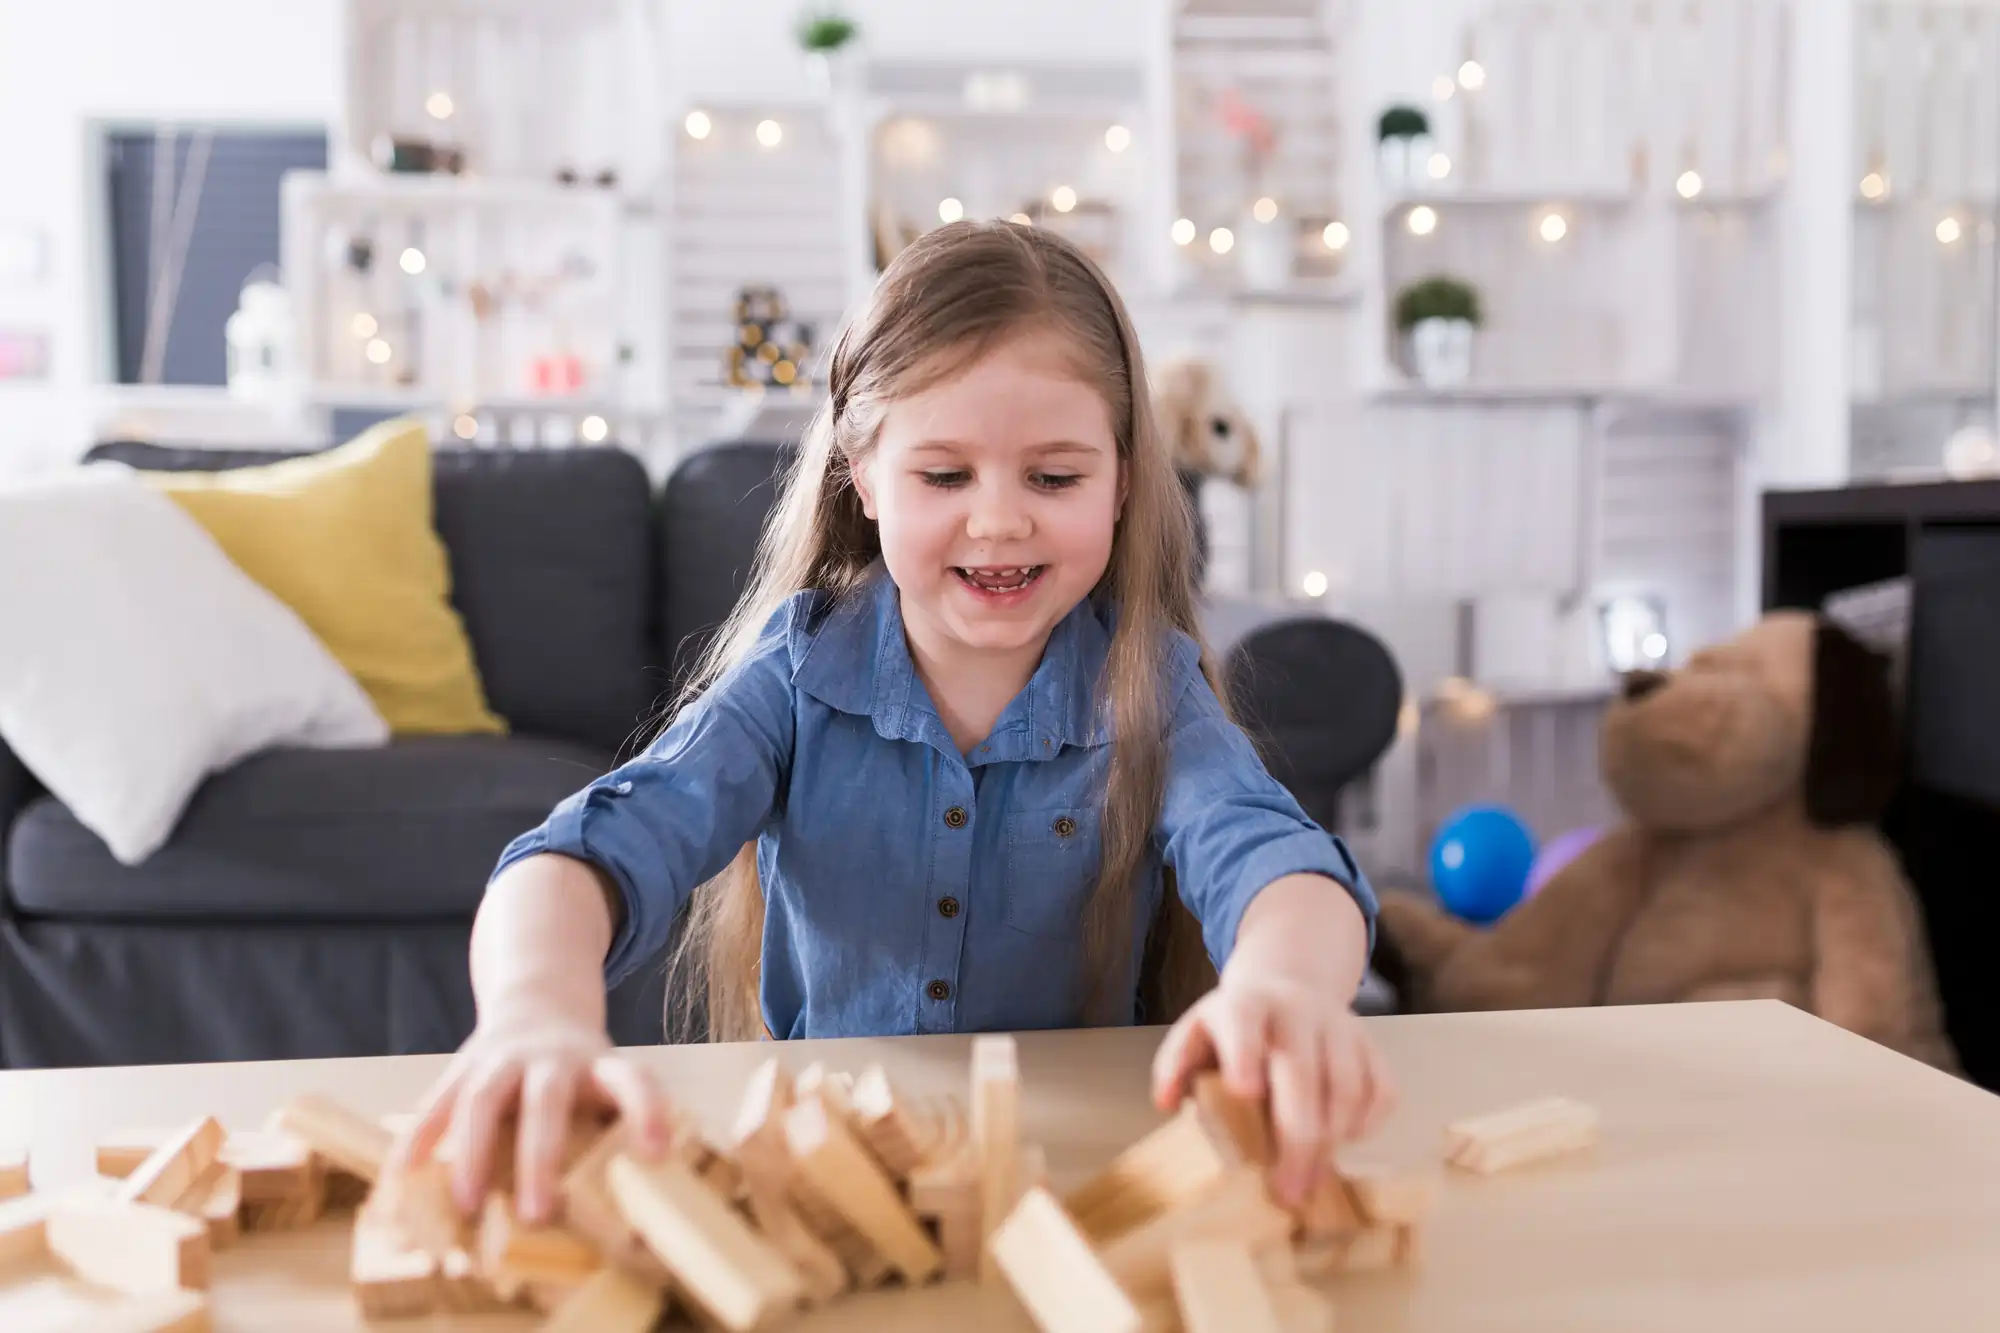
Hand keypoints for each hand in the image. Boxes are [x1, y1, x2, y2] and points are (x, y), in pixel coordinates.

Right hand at [394, 998, 672, 1223]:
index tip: (658, 1151)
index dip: (647, 1111)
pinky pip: (438, 1102)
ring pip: (483, 1099)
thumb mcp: (608, 1080)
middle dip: (540, 1158)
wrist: (539, 998)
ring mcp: (503, 1057)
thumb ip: (613, 1128)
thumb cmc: (580, 1068)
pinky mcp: (464, 1066)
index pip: (632, 1080)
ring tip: (468, 1206)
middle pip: (546, 1101)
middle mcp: (552, 1057)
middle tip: (538, 1214)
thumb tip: (626, 1211)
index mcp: (599, 1064)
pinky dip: (419, 1139)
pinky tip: (403, 1176)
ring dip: (473, 1154)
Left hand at [1150, 972, 1396, 1205]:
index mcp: (1246, 1004)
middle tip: (1287, 1190)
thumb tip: (1166, 1103)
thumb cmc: (1235, 1028)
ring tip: (1310, 1181)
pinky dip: (1365, 1125)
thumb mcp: (1197, 1033)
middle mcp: (1297, 1010)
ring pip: (1346, 1086)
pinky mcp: (1370, 1045)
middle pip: (1303, 1072)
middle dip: (1297, 1137)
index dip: (1244, 1054)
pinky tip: (1342, 1144)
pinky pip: (1381, 1090)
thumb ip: (1177, 1065)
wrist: (1289, 986)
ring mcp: (1340, 1026)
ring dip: (1331, 1141)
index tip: (1244, 1092)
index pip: (1244, 1023)